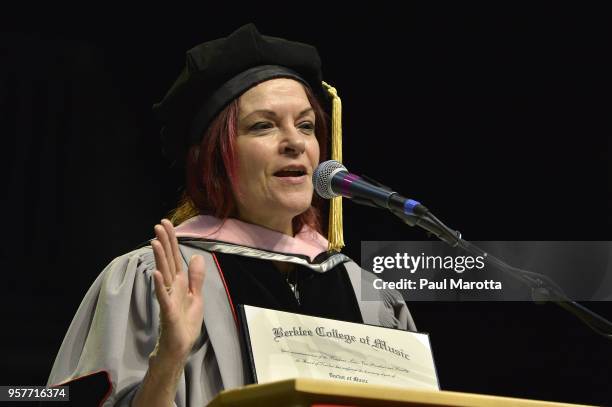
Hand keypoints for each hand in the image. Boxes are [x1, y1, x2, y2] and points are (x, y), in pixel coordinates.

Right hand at [151, 219, 204, 361]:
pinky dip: (159, 285)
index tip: (167, 223)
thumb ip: (196, 278)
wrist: (178, 349)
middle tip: (158, 224)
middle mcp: (172, 288)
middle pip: (168, 261)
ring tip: (155, 241)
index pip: (175, 258)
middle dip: (164, 242)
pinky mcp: (168, 313)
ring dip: (160, 258)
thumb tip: (196, 257)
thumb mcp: (196, 298)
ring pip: (164, 274)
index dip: (172, 240)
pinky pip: (163, 297)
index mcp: (179, 284)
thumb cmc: (185, 325)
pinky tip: (156, 273)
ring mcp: (169, 299)